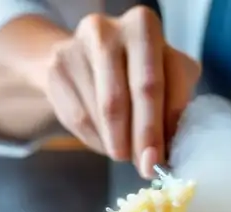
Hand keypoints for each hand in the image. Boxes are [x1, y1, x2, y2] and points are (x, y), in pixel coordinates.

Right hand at [42, 8, 200, 175]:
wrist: (79, 57)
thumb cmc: (132, 71)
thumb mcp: (163, 76)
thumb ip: (172, 107)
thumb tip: (165, 153)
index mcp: (144, 26)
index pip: (161, 82)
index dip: (165, 124)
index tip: (164, 157)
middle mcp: (110, 30)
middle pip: (132, 94)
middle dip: (142, 137)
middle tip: (146, 167)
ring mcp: (79, 48)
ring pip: (105, 112)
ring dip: (119, 143)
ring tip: (126, 153)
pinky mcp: (58, 70)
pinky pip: (81, 119)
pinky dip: (98, 140)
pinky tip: (106, 141)